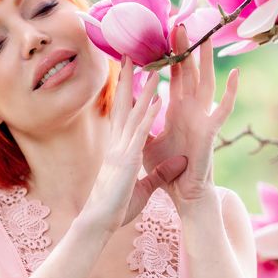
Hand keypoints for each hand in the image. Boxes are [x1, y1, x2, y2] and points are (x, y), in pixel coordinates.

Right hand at [85, 57, 187, 232]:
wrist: (99, 223)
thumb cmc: (116, 208)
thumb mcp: (144, 187)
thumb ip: (161, 173)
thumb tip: (178, 162)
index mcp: (120, 149)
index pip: (125, 114)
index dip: (128, 92)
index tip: (131, 72)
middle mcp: (119, 144)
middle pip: (125, 105)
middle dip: (129, 79)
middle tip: (131, 54)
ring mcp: (122, 150)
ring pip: (134, 112)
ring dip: (143, 88)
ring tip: (151, 65)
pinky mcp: (128, 160)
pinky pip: (142, 132)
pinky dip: (151, 114)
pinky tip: (159, 97)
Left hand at [143, 24, 238, 210]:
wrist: (183, 193)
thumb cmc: (168, 169)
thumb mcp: (148, 141)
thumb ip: (143, 122)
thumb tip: (129, 109)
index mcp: (177, 109)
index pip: (172, 75)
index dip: (168, 54)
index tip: (163, 31)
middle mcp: (191, 109)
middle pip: (188, 71)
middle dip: (184, 47)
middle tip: (179, 21)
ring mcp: (202, 118)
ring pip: (205, 82)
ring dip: (205, 60)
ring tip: (206, 36)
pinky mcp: (210, 131)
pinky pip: (222, 109)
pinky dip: (231, 92)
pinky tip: (235, 74)